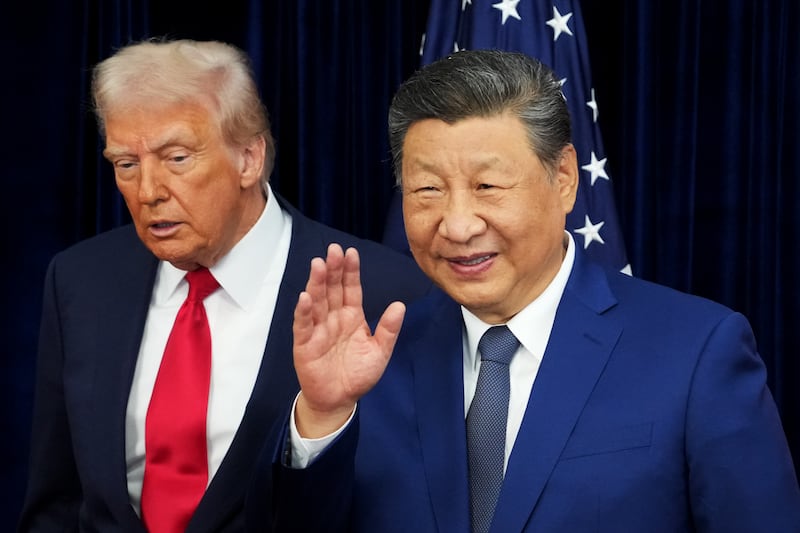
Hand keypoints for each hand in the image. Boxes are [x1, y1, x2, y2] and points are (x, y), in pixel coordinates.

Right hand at [293, 244, 405, 437]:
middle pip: (332, 289)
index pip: (351, 288)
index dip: (350, 271)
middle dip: (333, 270)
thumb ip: (388, 329)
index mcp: (352, 317)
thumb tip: (400, 306)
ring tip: (318, 265)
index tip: (351, 252)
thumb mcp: (380, 352)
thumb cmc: (358, 375)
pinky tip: (305, 297)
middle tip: (333, 250)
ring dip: (316, 284)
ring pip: (317, 302)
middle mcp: (334, 318)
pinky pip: (303, 326)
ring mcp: (318, 330)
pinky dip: (304, 312)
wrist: (340, 400)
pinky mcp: (305, 344)